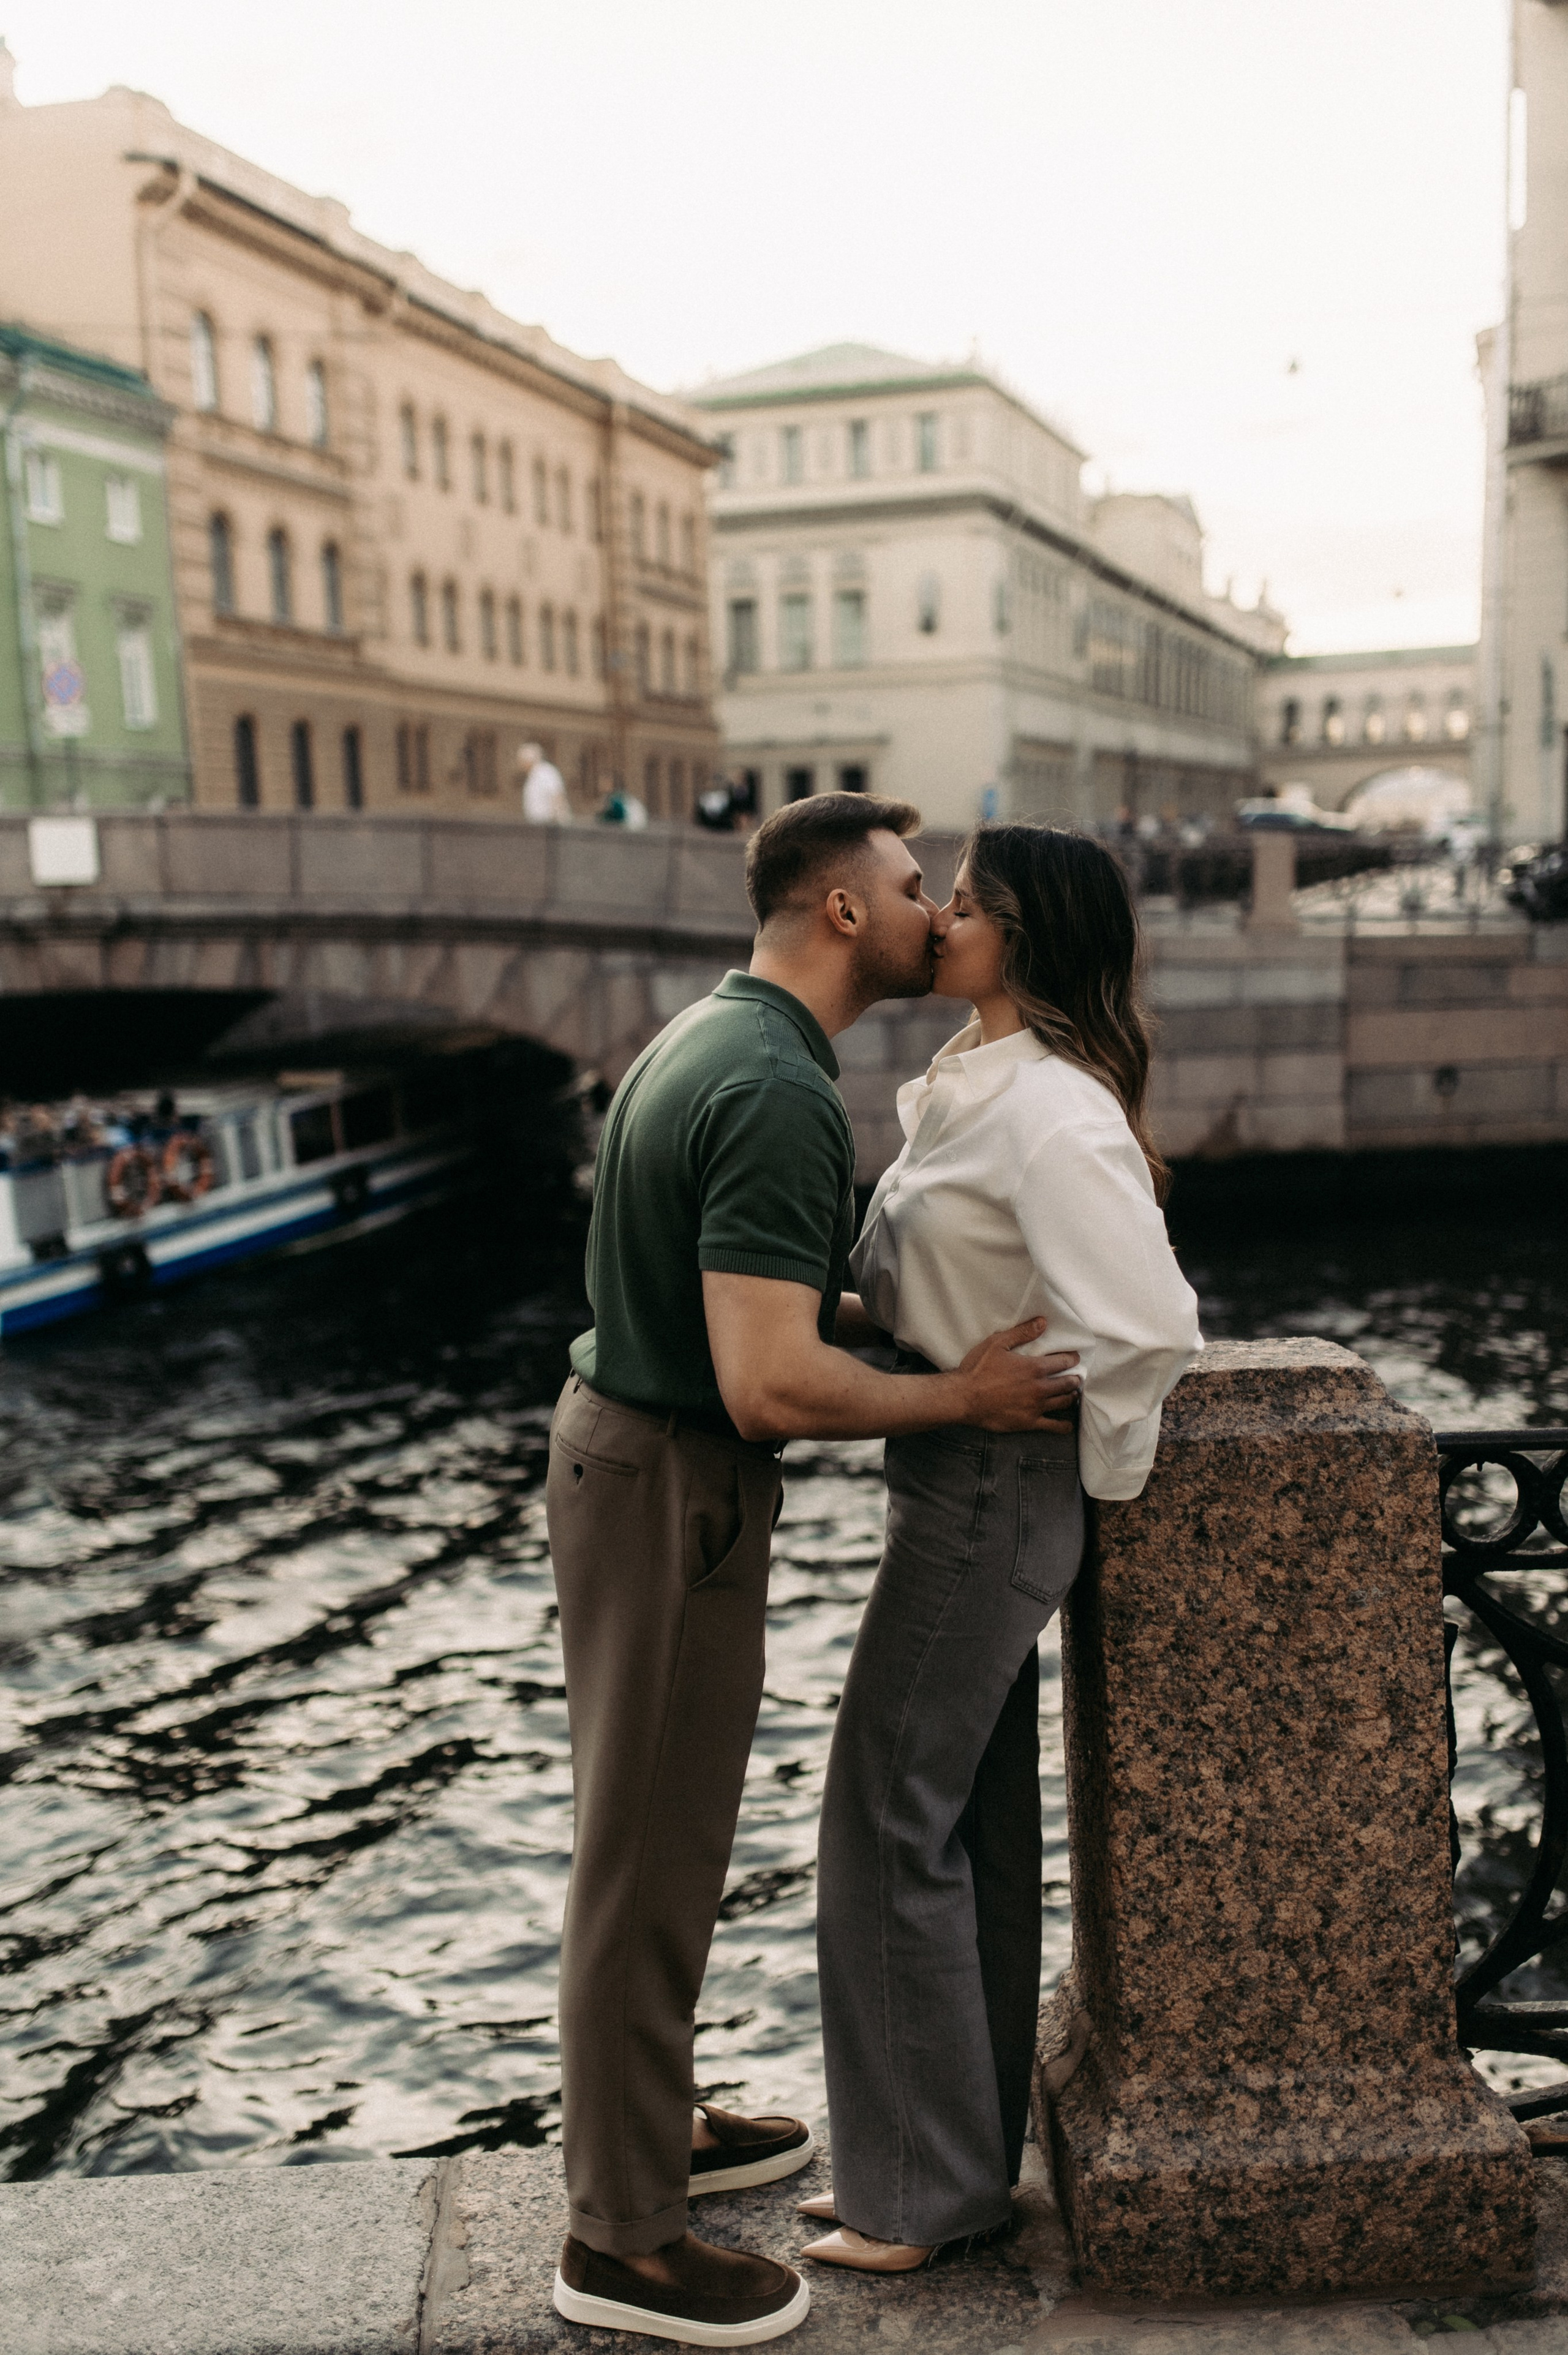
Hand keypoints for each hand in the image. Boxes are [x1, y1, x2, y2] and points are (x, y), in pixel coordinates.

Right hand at [955, 1320, 1081, 1432]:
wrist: (963, 1398)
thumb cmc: (977, 1369)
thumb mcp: (997, 1343)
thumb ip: (1022, 1333)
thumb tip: (1042, 1322)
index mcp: (1034, 1367)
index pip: (1063, 1362)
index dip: (1072, 1358)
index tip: (1074, 1358)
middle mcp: (1039, 1388)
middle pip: (1068, 1383)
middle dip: (1074, 1379)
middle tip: (1076, 1377)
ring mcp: (1035, 1407)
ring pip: (1063, 1402)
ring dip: (1071, 1396)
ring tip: (1072, 1394)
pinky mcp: (1029, 1422)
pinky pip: (1053, 1426)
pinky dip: (1063, 1425)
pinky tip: (1067, 1424)